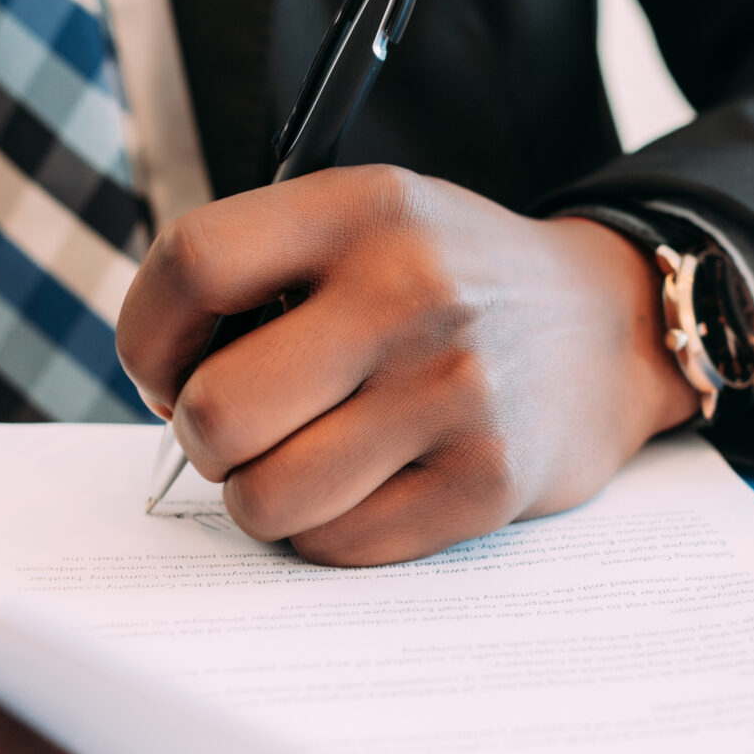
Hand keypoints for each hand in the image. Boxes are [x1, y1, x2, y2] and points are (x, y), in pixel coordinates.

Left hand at [116, 166, 697, 564]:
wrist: (607, 329)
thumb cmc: (447, 284)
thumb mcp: (367, 223)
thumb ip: (262, 272)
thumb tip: (159, 381)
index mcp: (362, 209)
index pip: (194, 265)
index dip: (146, 337)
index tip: (162, 370)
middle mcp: (410, 293)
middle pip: (217, 410)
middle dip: (202, 436)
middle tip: (238, 428)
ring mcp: (454, 393)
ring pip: (266, 499)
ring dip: (261, 496)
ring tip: (301, 459)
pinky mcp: (486, 481)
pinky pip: (338, 544)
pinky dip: (328, 530)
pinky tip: (365, 483)